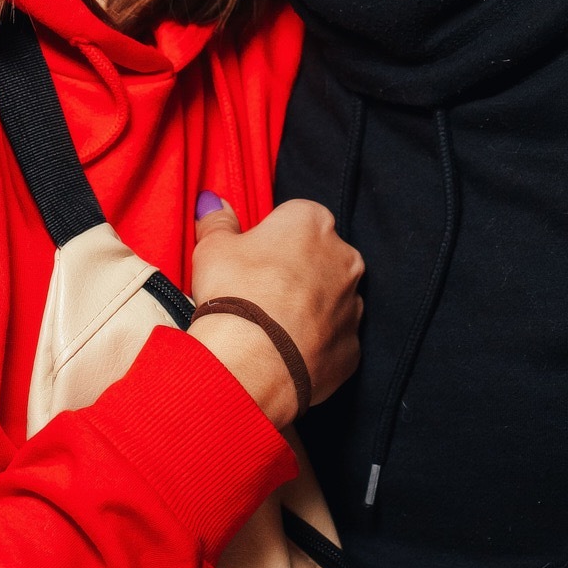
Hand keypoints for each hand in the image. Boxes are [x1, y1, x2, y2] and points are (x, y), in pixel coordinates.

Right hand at [189, 196, 362, 426]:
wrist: (253, 362)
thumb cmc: (235, 293)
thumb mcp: (213, 248)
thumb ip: (218, 222)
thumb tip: (214, 204)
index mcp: (312, 222)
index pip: (295, 219)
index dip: (271, 238)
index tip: (251, 258)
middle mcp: (344, 258)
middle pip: (318, 257)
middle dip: (296, 271)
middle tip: (258, 292)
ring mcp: (353, 305)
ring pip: (330, 299)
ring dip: (309, 308)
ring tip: (271, 327)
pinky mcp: (353, 347)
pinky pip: (333, 340)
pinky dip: (315, 344)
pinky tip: (286, 353)